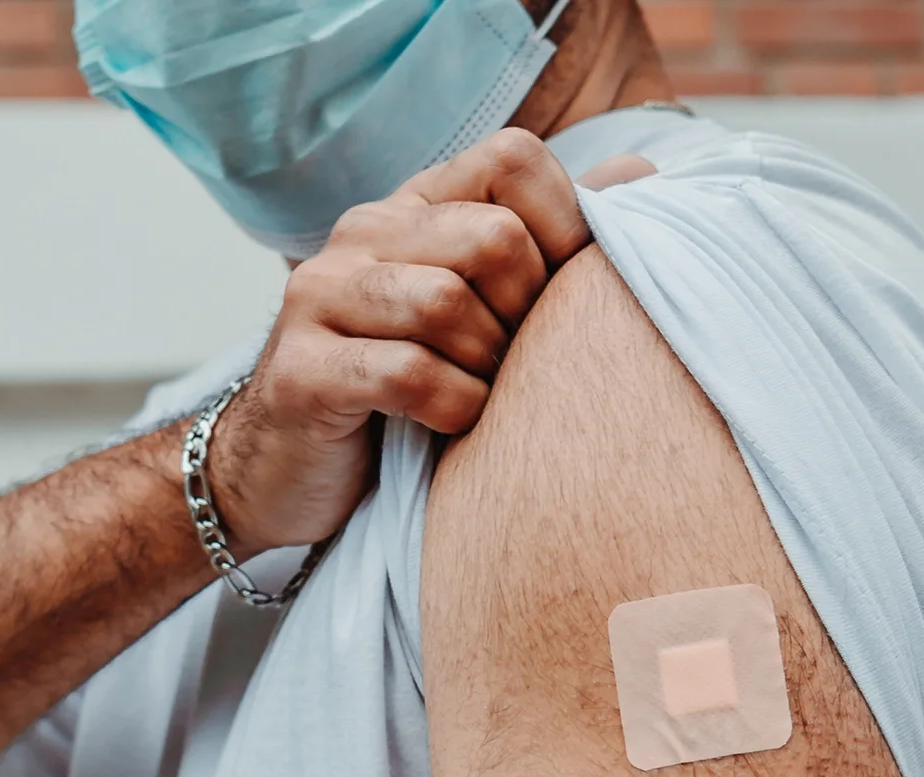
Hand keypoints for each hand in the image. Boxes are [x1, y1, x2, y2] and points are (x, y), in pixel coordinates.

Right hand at [202, 129, 655, 556]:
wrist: (285, 471)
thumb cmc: (403, 393)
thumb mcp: (480, 308)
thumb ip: (549, 241)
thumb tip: (638, 170)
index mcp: (413, 206)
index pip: (512, 159)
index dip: (562, 227)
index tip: (558, 298)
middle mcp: (360, 233)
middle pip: (492, 238)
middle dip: (526, 312)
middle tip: (513, 362)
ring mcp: (319, 296)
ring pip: (446, 304)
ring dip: (487, 367)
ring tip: (479, 396)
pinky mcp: (300, 371)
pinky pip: (409, 376)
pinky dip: (453, 409)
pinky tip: (449, 426)